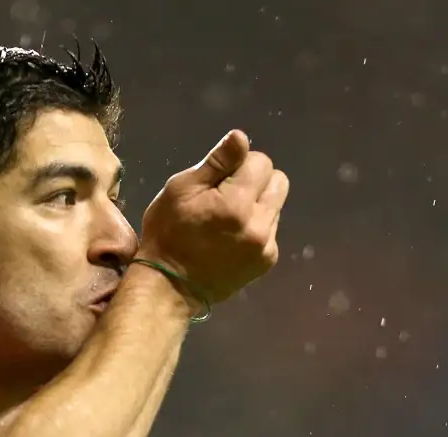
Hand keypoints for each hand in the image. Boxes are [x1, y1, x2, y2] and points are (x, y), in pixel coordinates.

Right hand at [136, 129, 289, 306]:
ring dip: (257, 205)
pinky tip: (232, 238)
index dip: (240, 164)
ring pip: (276, 206)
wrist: (170, 287)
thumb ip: (217, 162)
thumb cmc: (168, 233)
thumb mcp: (181, 189)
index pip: (262, 162)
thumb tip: (242, 137)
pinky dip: (256, 228)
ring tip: (228, 220)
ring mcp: (266, 245)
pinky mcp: (267, 260)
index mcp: (237, 202)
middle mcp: (260, 223)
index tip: (220, 179)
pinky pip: (271, 230)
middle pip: (279, 181)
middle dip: (257, 181)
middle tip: (228, 196)